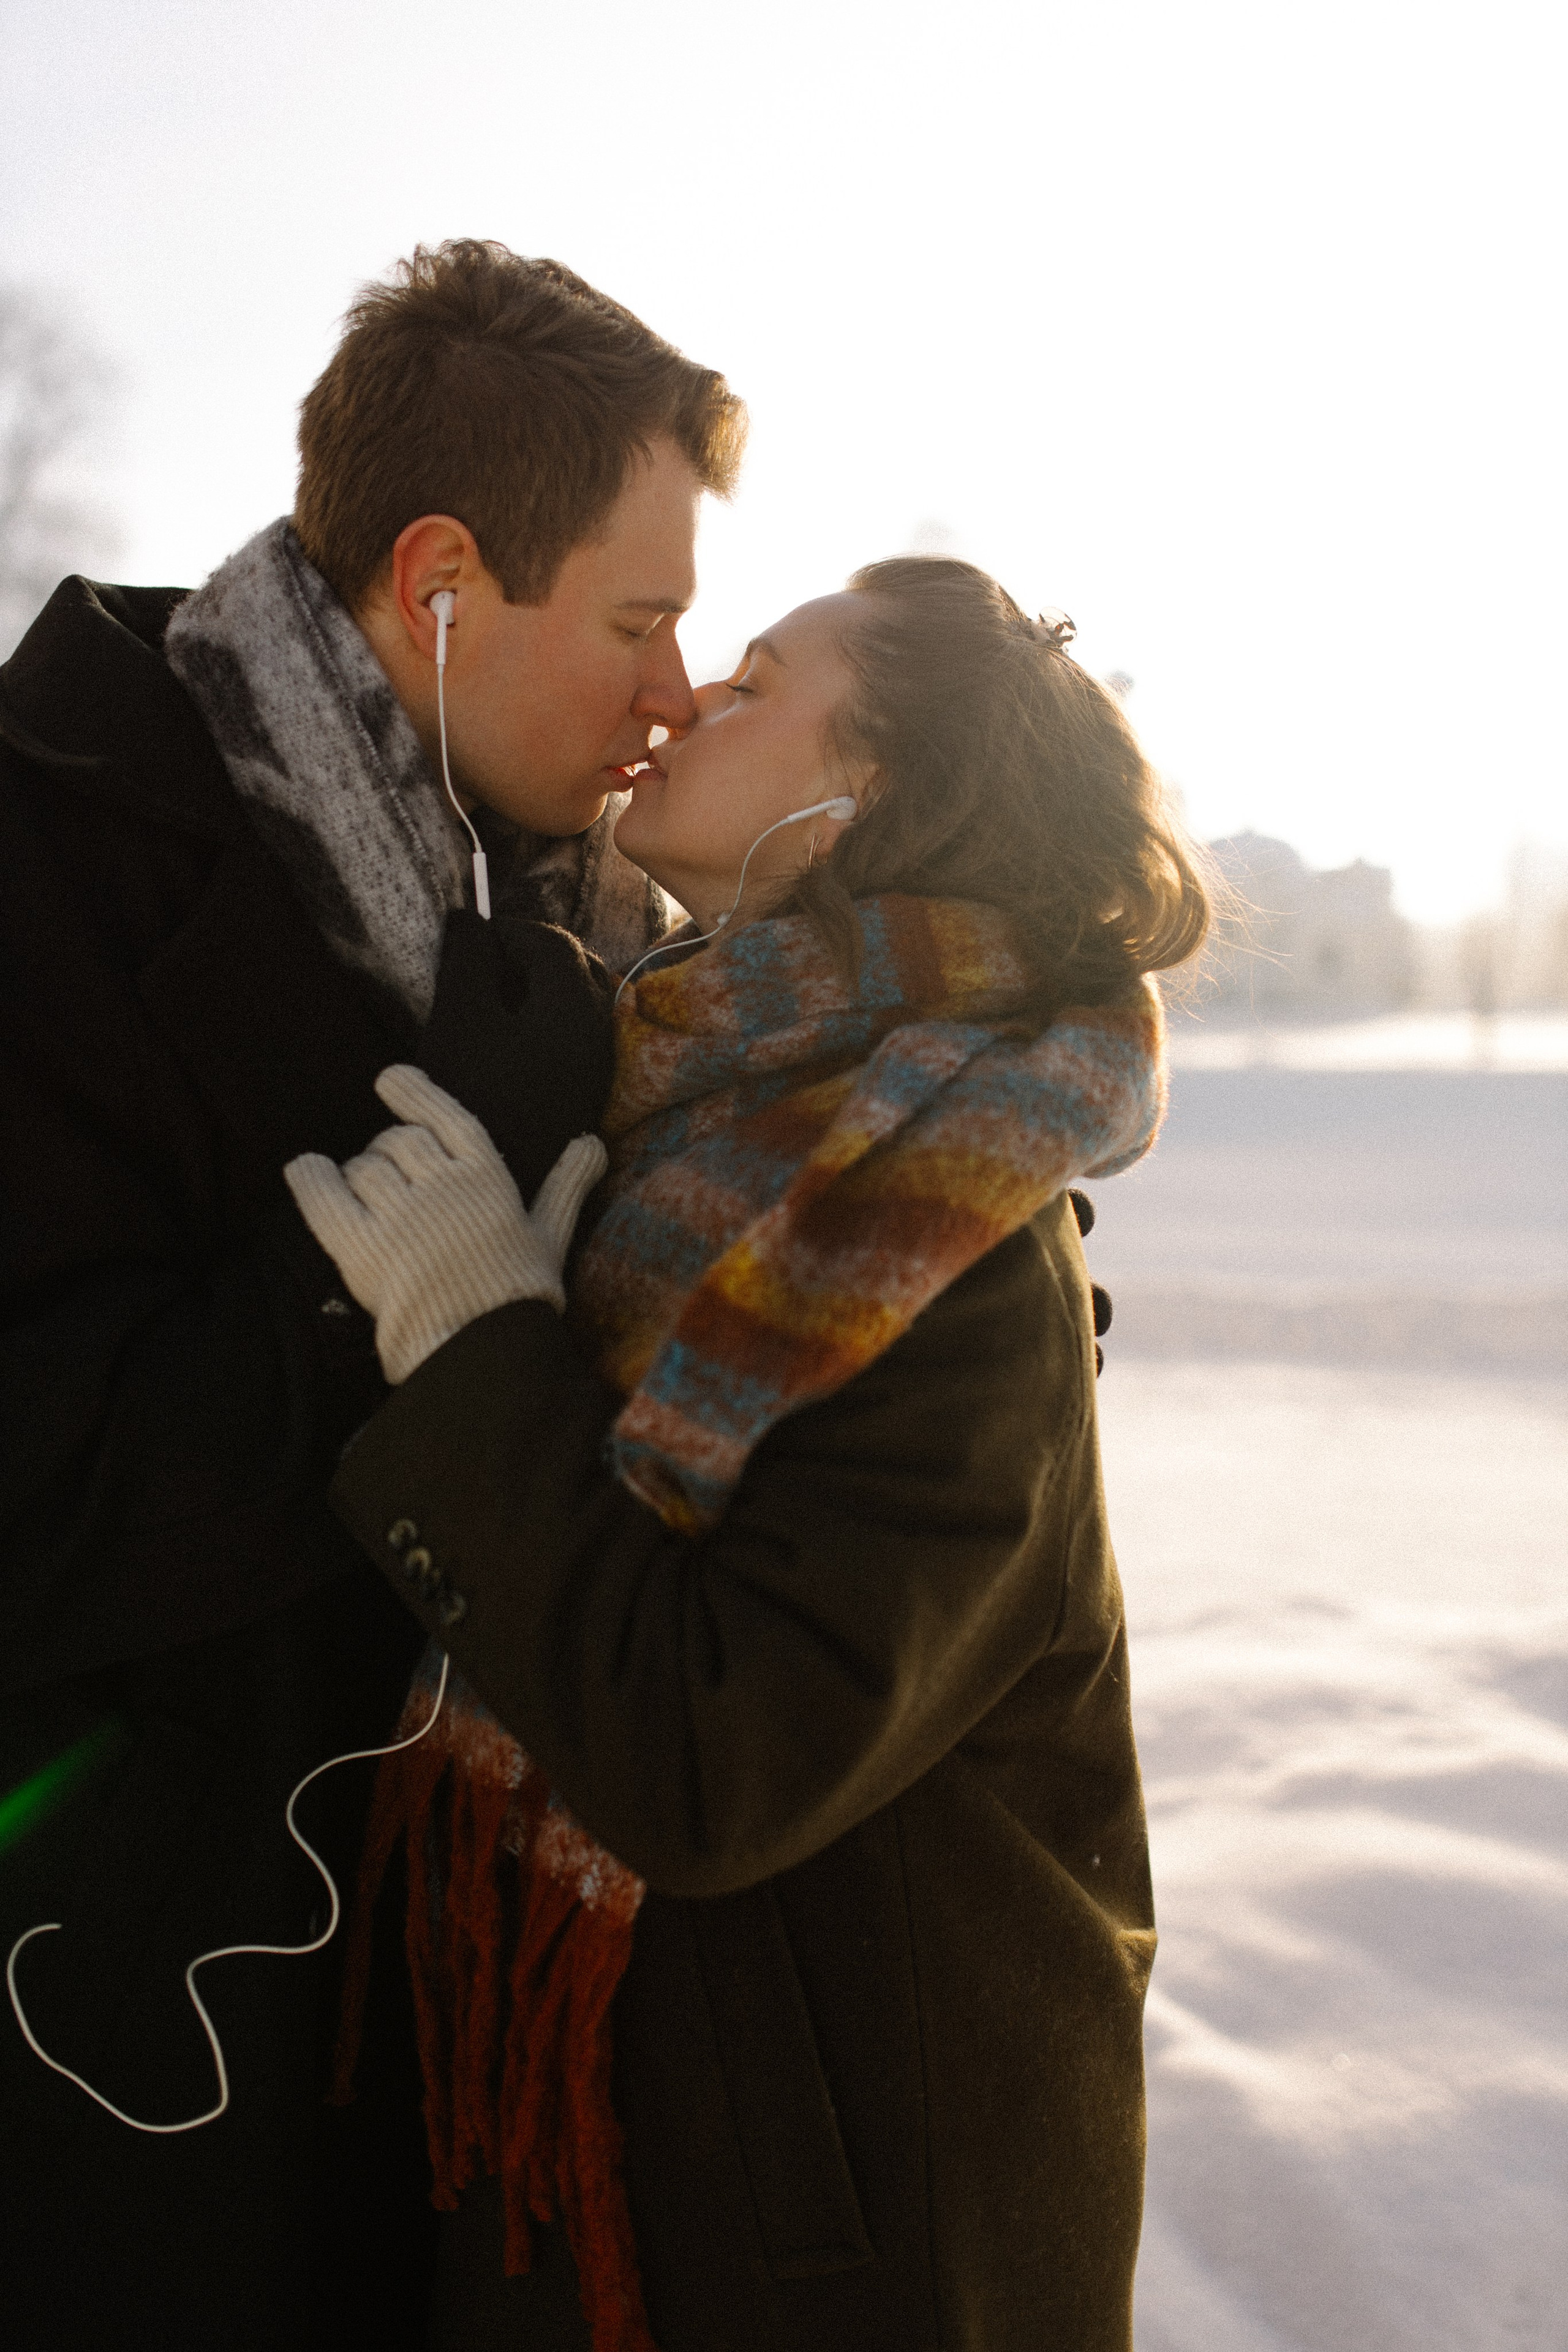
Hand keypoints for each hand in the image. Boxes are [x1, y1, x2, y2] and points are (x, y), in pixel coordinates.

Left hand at [284, 1065, 607, 1385]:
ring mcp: (399, 1214)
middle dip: (387, 1151)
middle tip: (387, 1177)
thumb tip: (591, 1141)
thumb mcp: (550, 1235)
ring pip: (363, 1167)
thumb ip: (566, 1185)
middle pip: (398, 1141)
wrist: (482, 1349)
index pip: (445, 1116)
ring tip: (362, 1198)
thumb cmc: (519, 1295)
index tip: (389, 1079)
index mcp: (486, 1177)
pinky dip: (310, 1176)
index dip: (415, 1092)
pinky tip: (305, 1169)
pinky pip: (324, 1193)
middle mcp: (442, 1185)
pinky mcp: (361, 1247)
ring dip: (356, 1174)